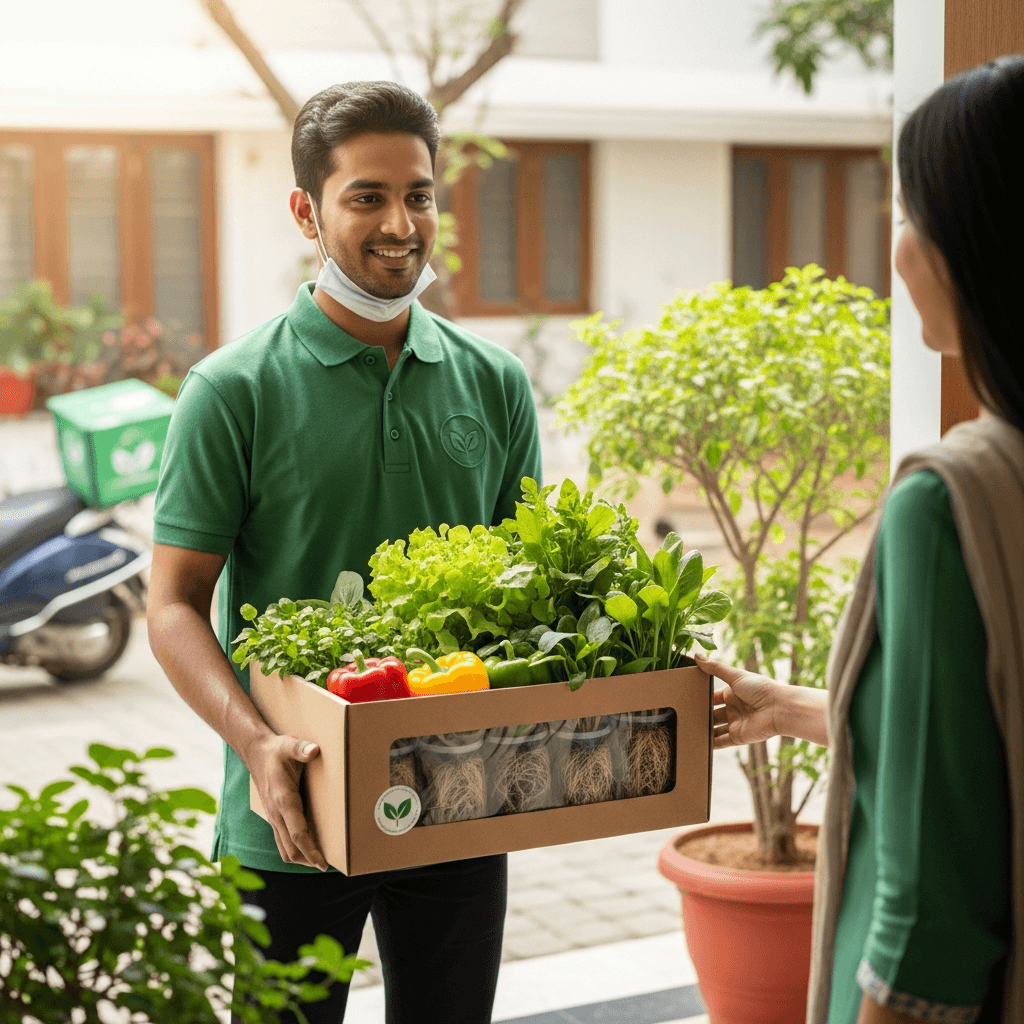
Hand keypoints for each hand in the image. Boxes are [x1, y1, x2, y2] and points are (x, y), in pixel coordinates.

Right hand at [247, 734, 328, 870]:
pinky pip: (282, 841)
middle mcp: (276, 813)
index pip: (298, 834)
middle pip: (291, 849)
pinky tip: (307, 848)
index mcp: (283, 800)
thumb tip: (313, 750)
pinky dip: (294, 849)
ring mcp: (273, 817)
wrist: (255, 753)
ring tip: (319, 862)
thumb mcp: (289, 745)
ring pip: (285, 849)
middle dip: (308, 860)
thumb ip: (301, 748)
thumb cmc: (276, 751)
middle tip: (328, 866)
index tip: (324, 863)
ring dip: (300, 858)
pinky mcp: (273, 817)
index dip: (311, 851)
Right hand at [693, 650, 784, 748]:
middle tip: (682, 715)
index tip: (685, 697)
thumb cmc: (760, 688)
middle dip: (700, 714)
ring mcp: (735, 723)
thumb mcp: (735, 676)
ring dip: (703, 730)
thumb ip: (715, 668)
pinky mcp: (738, 737)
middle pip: (712, 713)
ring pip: (714, 728)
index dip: (701, 697)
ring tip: (685, 730)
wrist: (779, 709)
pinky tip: (698, 744)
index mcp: (732, 693)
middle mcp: (733, 708)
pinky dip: (711, 745)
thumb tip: (696, 655)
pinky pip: (721, 742)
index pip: (712, 696)